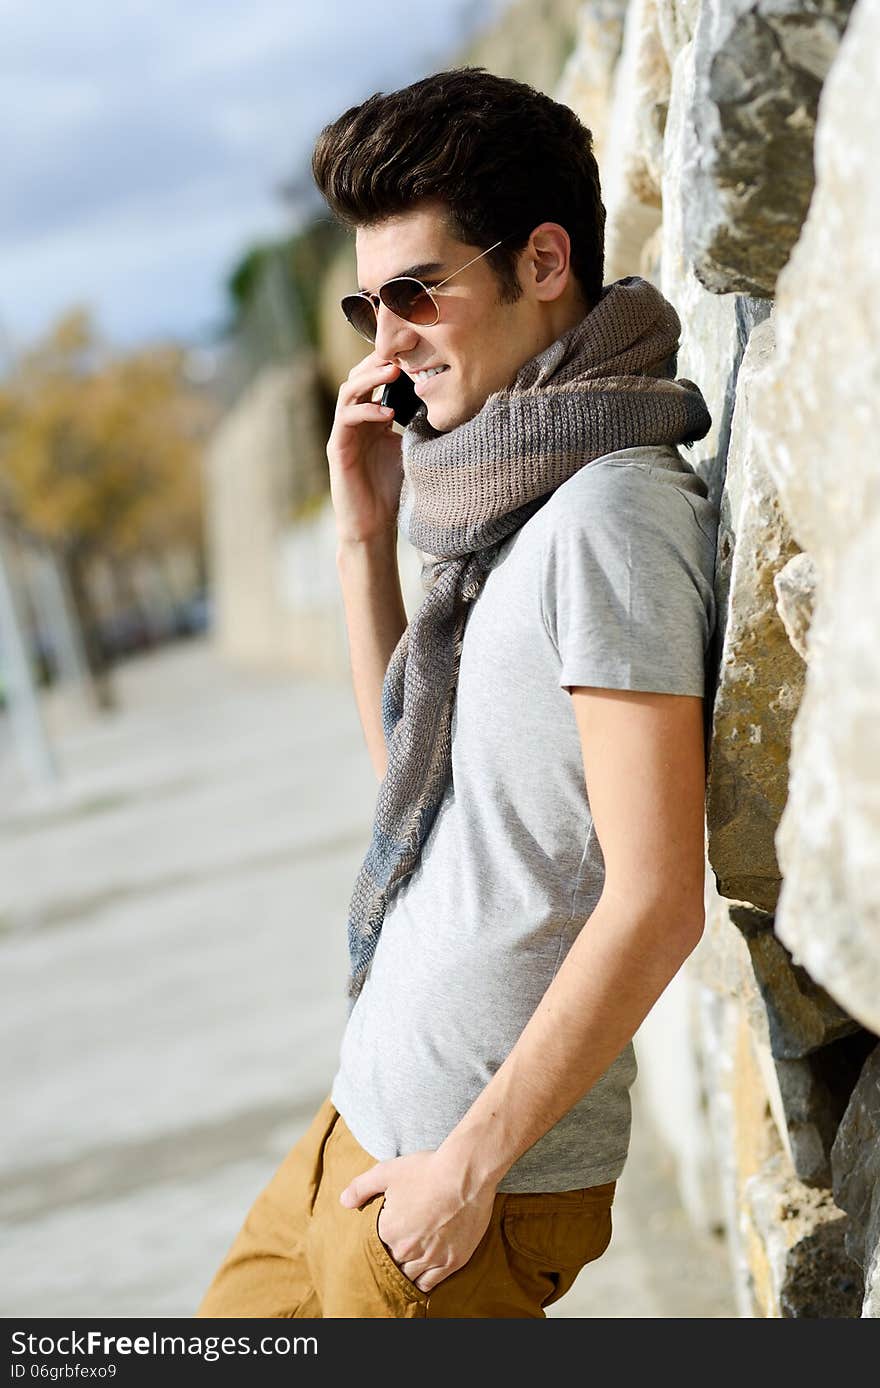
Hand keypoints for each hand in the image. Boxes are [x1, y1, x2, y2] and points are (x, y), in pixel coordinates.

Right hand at [327, 352, 405, 545]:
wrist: (374, 525)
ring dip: (370, 377)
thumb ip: (419, 424)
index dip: (392, 360)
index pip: (377, 377)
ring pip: (349, 390)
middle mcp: (356, 418)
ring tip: (394, 370)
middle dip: (379, 359)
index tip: (415, 346)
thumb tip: (447, 400)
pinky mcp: (337, 448)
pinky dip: (366, 410)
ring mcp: (344, 432)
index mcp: (373, 416)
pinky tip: (387, 412)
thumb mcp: (413, 449)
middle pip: (360, 375)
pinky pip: (346, 418)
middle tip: (402, 348)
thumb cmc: (394, 489)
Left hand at [339, 1151, 496, 1292]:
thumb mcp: (387, 1171)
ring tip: (406, 1263)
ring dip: (405, 1272)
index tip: (384, 1237)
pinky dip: (423, 1282)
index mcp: (388, 1231)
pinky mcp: (451, 1262)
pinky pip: (429, 1284)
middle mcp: (407, 1250)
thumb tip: (344, 1202)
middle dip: (391, 1259)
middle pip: (391, 1266)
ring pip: (409, 1278)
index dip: (378, 1244)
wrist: (466, 1173)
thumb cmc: (426, 1169)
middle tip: (395, 1250)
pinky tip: (421, 1274)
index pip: (374, 1249)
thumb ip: (361, 1187)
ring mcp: (430, 1258)